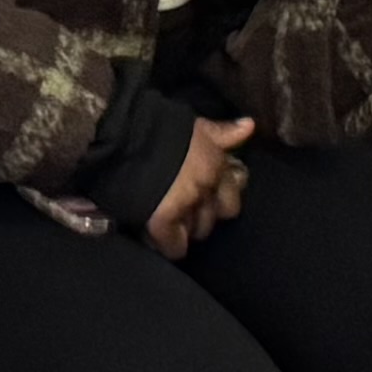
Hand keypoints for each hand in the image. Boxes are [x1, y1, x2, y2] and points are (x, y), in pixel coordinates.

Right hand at [147, 112, 257, 259]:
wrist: (121, 133)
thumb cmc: (158, 125)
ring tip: (165, 220)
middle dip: (200, 217)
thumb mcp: (195, 126)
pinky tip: (154, 236)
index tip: (202, 197)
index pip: (233, 196)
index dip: (218, 199)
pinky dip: (166, 245)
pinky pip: (175, 247)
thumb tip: (249, 126)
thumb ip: (222, 133)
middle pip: (213, 219)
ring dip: (182, 229)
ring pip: (196, 233)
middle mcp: (207, 187)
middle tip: (181, 210)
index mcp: (216, 163)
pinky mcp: (164, 220)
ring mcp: (187, 205)